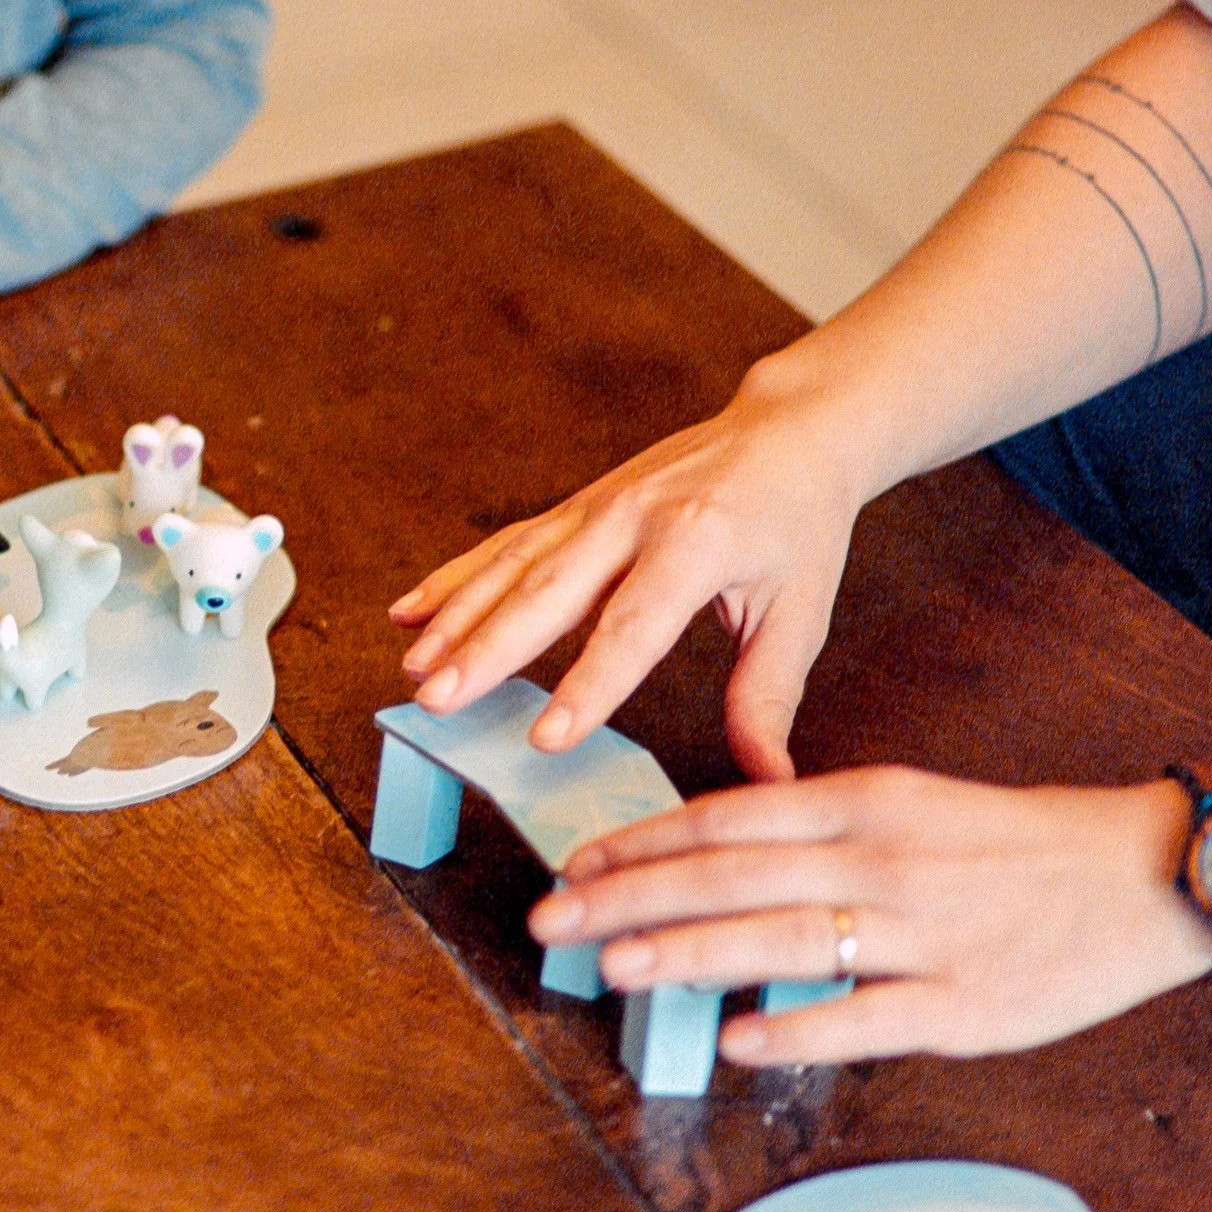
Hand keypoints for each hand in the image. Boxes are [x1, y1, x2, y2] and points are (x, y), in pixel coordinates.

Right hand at [391, 365, 867, 779]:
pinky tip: (411, 610)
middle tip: (438, 700)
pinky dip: (455, 577)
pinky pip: (506, 545)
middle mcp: (634, 518)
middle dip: (486, 650)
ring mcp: (596, 507)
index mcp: (697, 544)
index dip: (588, 685)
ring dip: (457, 618)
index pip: (633, 626)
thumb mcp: (800, 610)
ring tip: (416, 668)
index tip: (546, 737)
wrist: (785, 430)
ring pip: (512, 567)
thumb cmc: (796, 523)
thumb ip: (768, 696)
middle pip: (547, 592)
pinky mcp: (575, 506)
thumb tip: (770, 781)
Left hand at [529, 767, 1211, 1064]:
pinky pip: (869, 1017)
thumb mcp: (903, 804)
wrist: (1145, 874)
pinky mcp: (966, 1004)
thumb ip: (810, 832)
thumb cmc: (1011, 845)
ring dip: (691, 953)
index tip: (574, 864)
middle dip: (633, 896)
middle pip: (733, 875)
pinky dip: (799, 1026)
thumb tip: (711, 860)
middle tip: (553, 919)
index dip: (642, 843)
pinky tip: (738, 1037)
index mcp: (862, 803)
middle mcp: (880, 859)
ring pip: (785, 938)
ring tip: (617, 966)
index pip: (725, 818)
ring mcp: (922, 932)